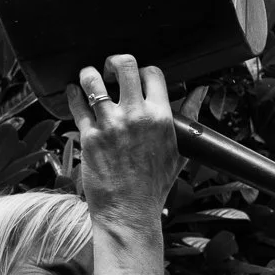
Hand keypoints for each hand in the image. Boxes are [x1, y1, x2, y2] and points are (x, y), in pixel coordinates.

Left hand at [65, 55, 179, 230]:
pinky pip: (76, 104)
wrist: (130, 212)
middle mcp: (136, 116)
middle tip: (110, 71)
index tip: (137, 79)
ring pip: (92, 80)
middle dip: (114, 62)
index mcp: (161, 117)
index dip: (144, 71)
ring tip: (89, 79)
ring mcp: (110, 125)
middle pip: (123, 64)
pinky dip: (72, 94)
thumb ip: (189, 115)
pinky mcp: (89, 137)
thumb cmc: (155, 184)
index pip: (152, 73)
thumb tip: (201, 90)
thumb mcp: (179, 149)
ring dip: (89, 74)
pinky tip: (74, 94)